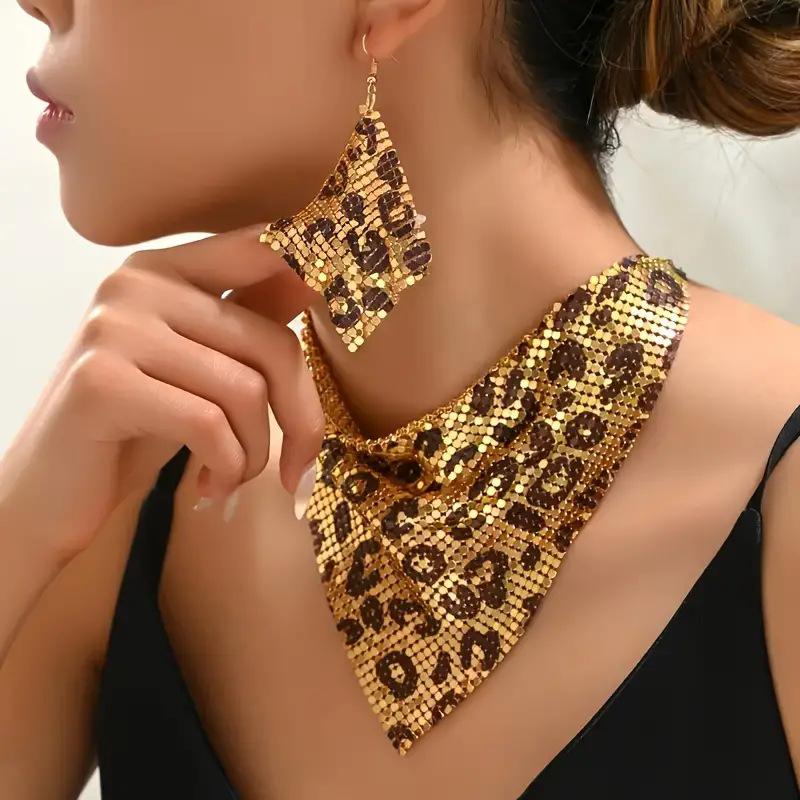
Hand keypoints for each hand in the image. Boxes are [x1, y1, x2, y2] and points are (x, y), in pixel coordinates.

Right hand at [0, 222, 323, 558]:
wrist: (51, 494)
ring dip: (253, 453)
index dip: (314, 286)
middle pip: (271, 343)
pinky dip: (225, 466)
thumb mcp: (198, 371)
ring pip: (244, 390)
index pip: (261, 256)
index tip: (344, 336)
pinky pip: (208, 423)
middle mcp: (136, 284)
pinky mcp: (102, 382)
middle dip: (299, 419)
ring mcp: (115, 328)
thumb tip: (308, 285)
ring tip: (231, 477)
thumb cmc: (136, 429)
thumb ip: (244, 324)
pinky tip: (209, 487)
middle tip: (298, 467)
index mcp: (164, 270)